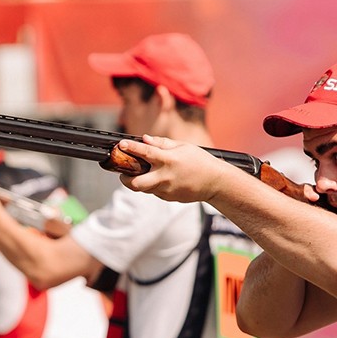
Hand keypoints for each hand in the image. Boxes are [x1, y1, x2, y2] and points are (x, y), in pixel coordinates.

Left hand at [116, 135, 232, 203]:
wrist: (215, 182)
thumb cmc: (201, 162)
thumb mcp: (183, 147)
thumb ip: (162, 143)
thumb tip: (145, 139)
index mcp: (169, 160)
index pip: (145, 153)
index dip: (131, 148)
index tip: (121, 145)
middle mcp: (165, 176)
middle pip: (136, 183)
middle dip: (125, 179)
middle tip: (123, 173)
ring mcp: (166, 190)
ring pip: (144, 189)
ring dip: (139, 181)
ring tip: (143, 173)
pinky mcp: (169, 198)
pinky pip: (155, 192)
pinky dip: (153, 185)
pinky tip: (161, 179)